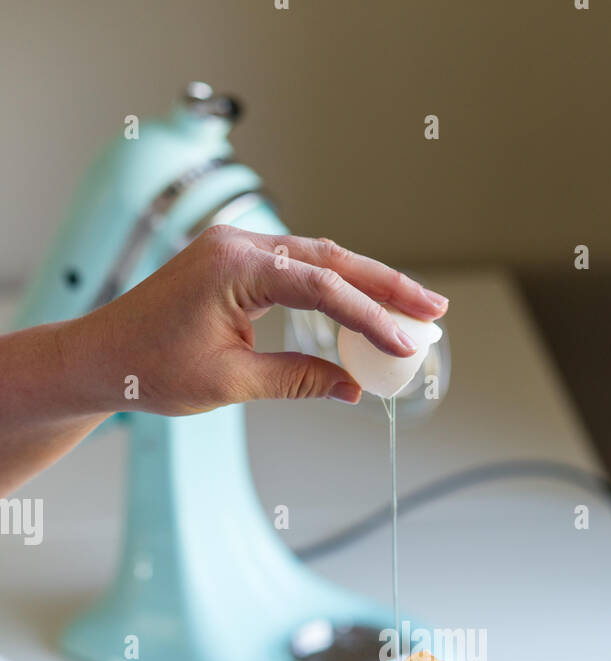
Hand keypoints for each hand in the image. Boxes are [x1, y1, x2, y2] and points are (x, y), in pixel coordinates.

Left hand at [69, 226, 448, 415]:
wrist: (100, 356)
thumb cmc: (151, 368)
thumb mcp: (231, 382)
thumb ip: (297, 380)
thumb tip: (351, 388)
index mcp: (235, 268)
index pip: (322, 287)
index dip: (370, 316)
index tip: (405, 343)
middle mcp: (239, 245)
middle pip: (331, 259)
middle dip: (386, 285)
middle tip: (434, 308)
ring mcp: (237, 249)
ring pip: (319, 259)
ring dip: (366, 283)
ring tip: (413, 307)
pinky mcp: (235, 263)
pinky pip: (298, 269)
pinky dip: (335, 287)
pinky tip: (363, 305)